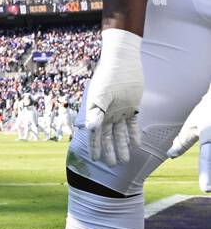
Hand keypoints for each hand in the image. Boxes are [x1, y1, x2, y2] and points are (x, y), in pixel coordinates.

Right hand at [85, 29, 143, 166]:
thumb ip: (96, 112)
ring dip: (122, 146)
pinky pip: (133, 125)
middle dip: (109, 151)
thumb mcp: (101, 95)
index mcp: (96, 111)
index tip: (95, 160)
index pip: (94, 133)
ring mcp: (120, 111)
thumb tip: (90, 129)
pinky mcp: (133, 107)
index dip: (94, 146)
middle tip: (113, 166)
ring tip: (126, 160)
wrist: (123, 63)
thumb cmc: (108, 77)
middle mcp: (107, 113)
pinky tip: (137, 146)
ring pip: (120, 133)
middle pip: (108, 136)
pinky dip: (134, 135)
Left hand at [168, 85, 210, 190]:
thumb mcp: (193, 124)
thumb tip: (170, 155)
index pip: (207, 159)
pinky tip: (210, 174)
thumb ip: (183, 141)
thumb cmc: (207, 108)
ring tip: (208, 185)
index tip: (205, 189)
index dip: (206, 175)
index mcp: (209, 136)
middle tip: (208, 189)